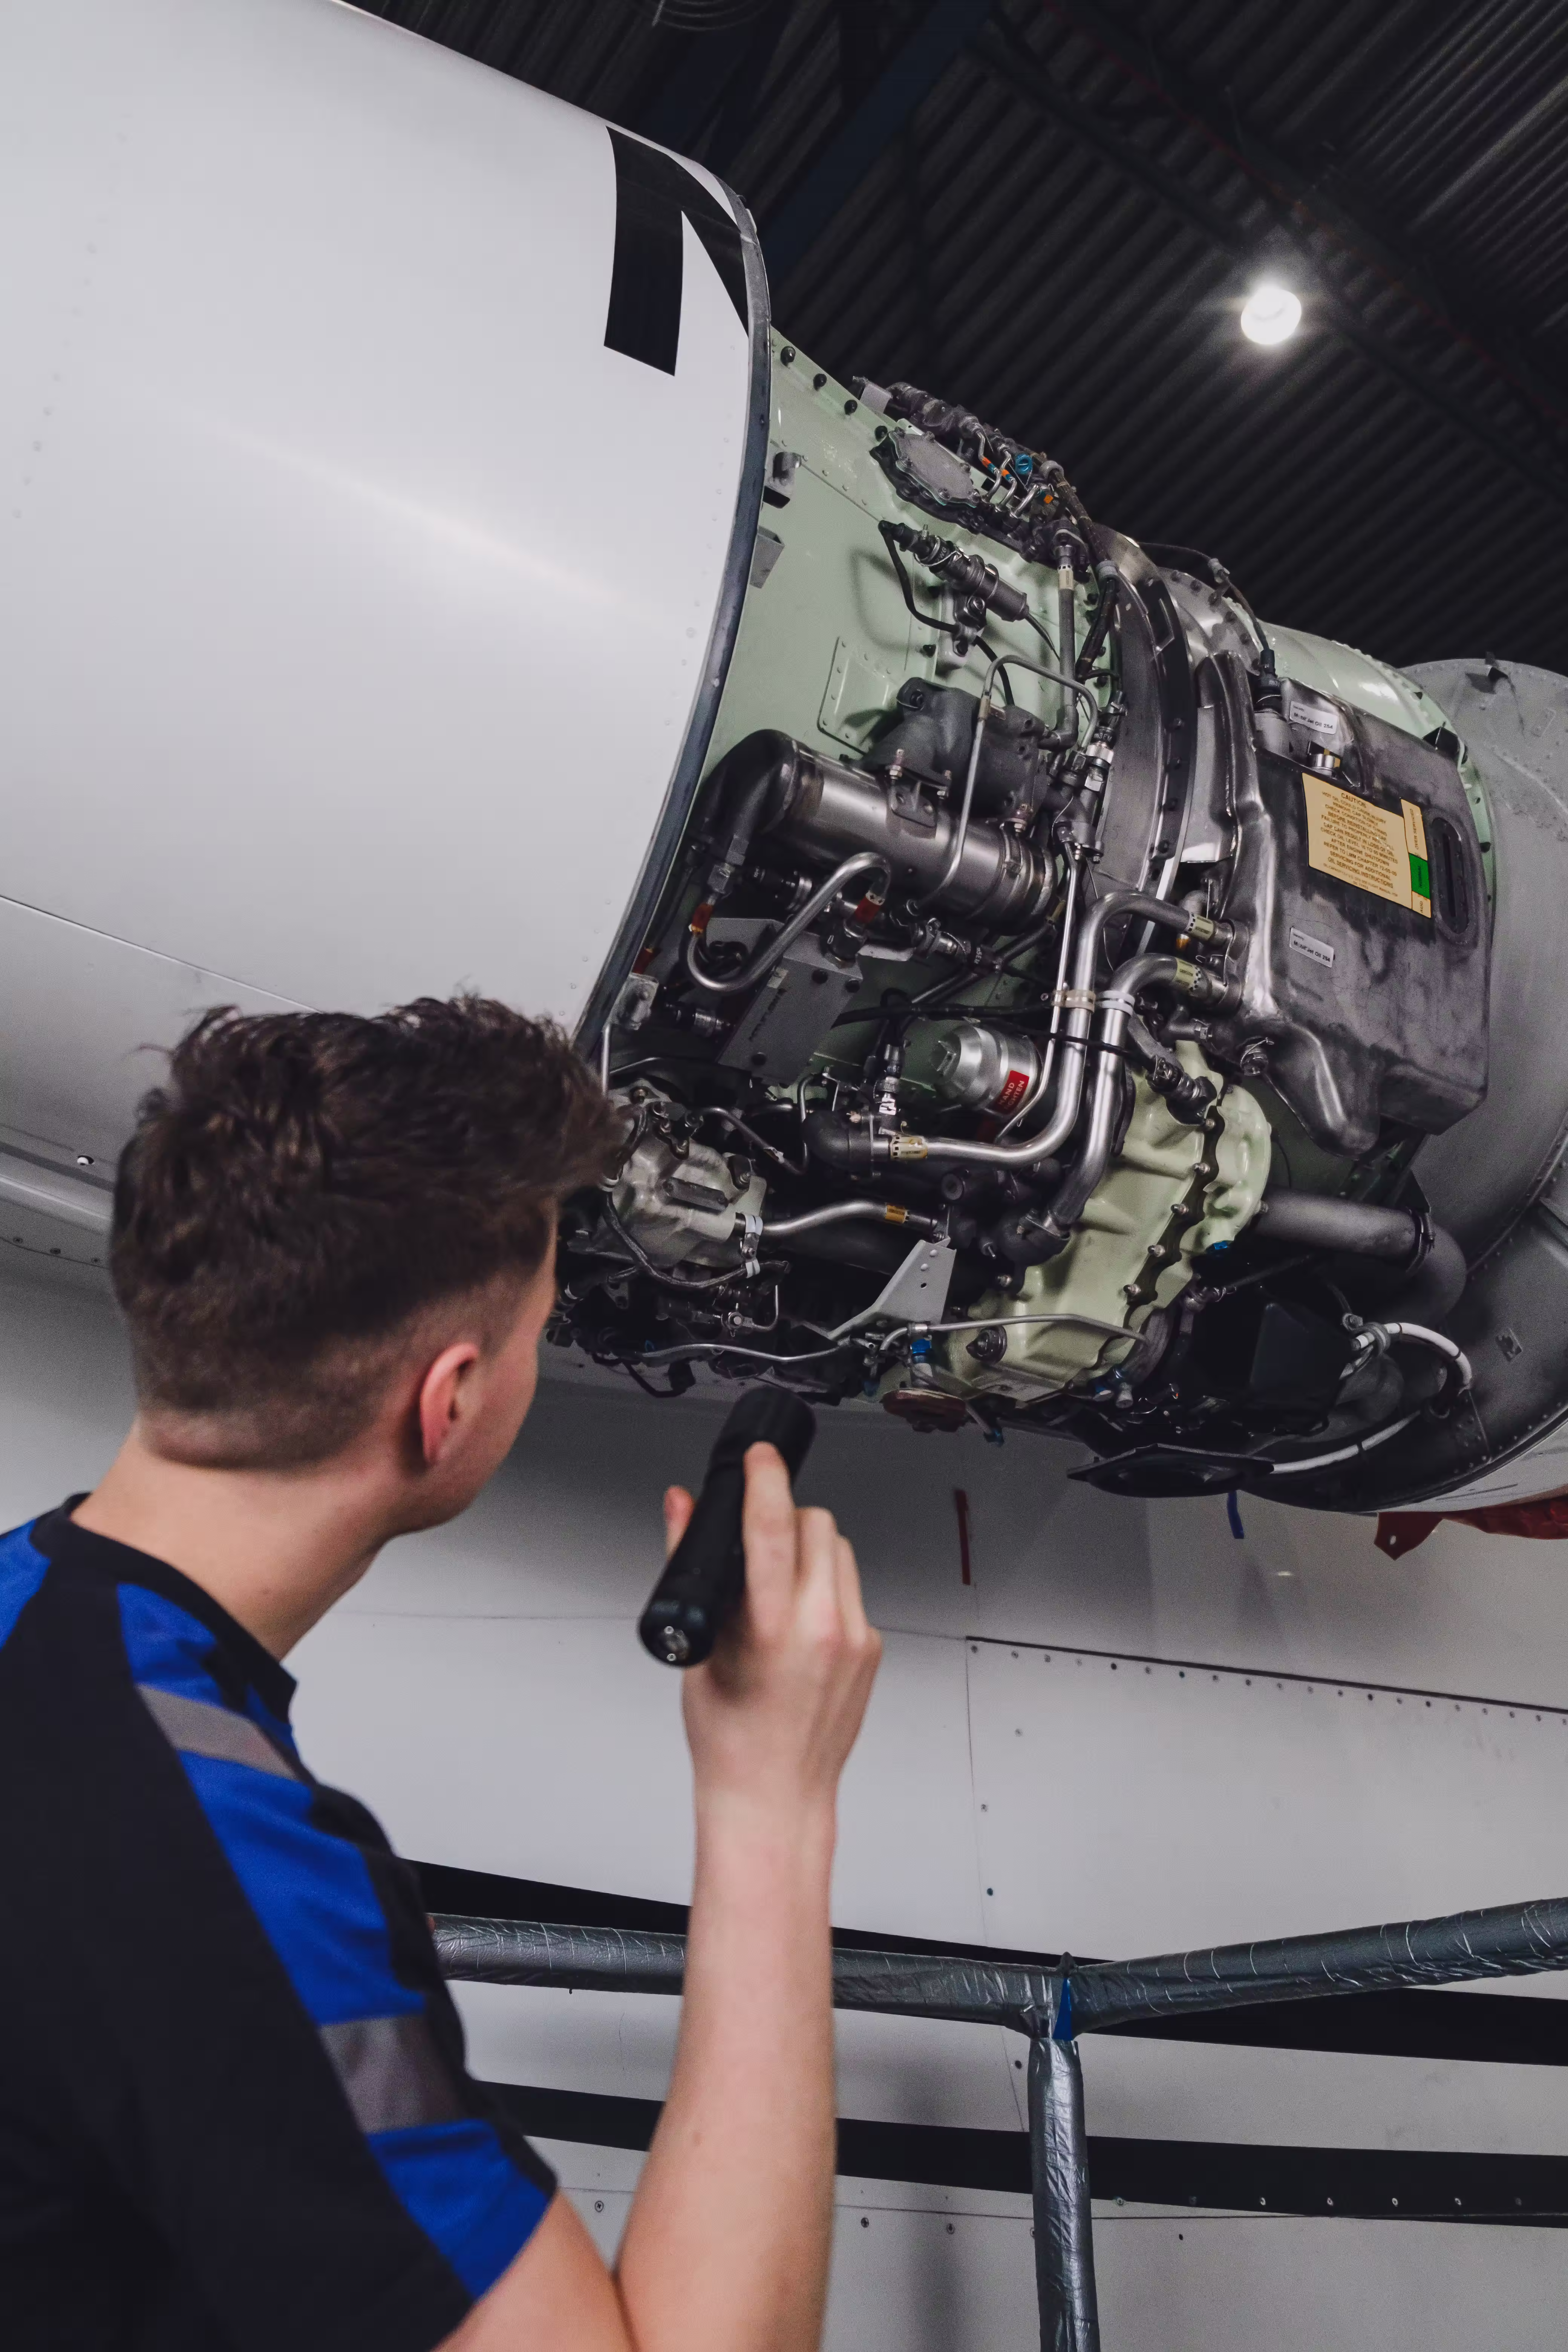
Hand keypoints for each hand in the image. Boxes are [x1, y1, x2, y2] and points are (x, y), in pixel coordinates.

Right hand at [662, 1444, 879, 1823]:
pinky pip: (851, 1589)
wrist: (775, 1795)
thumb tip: (682, 1506)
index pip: (774, 1525)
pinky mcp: (873, 1648)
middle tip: (758, 1540)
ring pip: (840, 1550)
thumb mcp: (698, 1648)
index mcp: (772, 1628)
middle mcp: (823, 1628)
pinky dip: (826, 1587)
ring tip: (776, 1585)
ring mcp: (855, 1638)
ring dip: (810, 1549)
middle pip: (817, 1524)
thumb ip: (692, 1565)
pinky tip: (799, 1620)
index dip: (766, 1477)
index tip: (761, 1456)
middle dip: (786, 1516)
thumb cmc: (729, 1736)